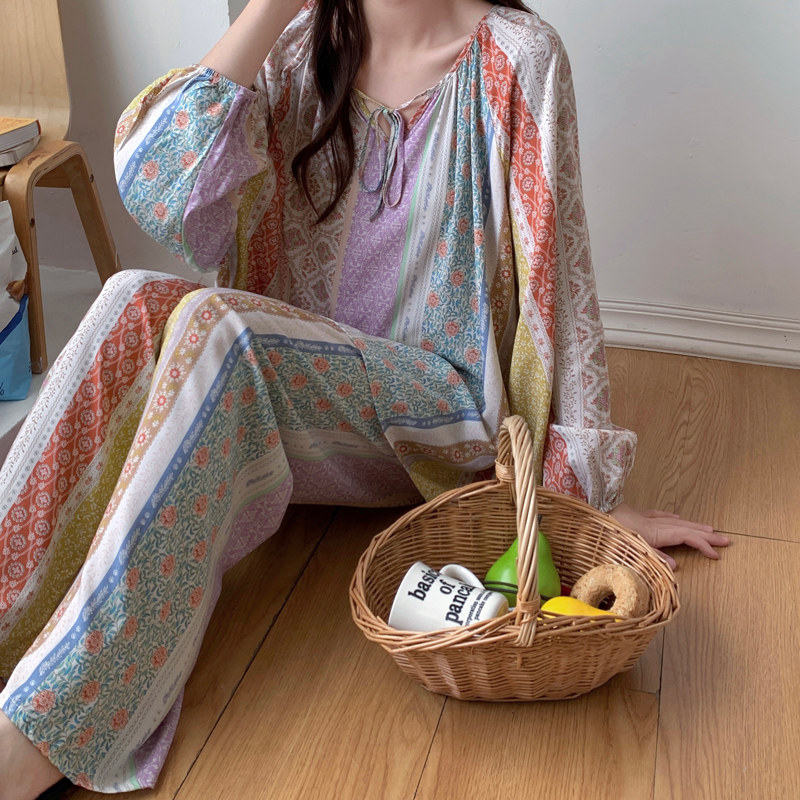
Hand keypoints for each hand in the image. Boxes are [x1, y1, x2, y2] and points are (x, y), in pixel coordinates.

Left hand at [608, 502, 729, 569]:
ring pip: (674, 521)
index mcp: (655, 532)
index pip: (686, 537)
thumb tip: (674, 567)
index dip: (703, 545)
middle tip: (726, 540)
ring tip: (708, 529)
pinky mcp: (634, 514)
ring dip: (692, 525)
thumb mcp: (630, 548)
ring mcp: (644, 517)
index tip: (717, 554)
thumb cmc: (608, 532)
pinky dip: (670, 517)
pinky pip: (658, 514)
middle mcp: (653, 523)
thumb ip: (653, 557)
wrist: (592, 513)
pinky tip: (676, 517)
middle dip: (706, 534)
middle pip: (685, 528)